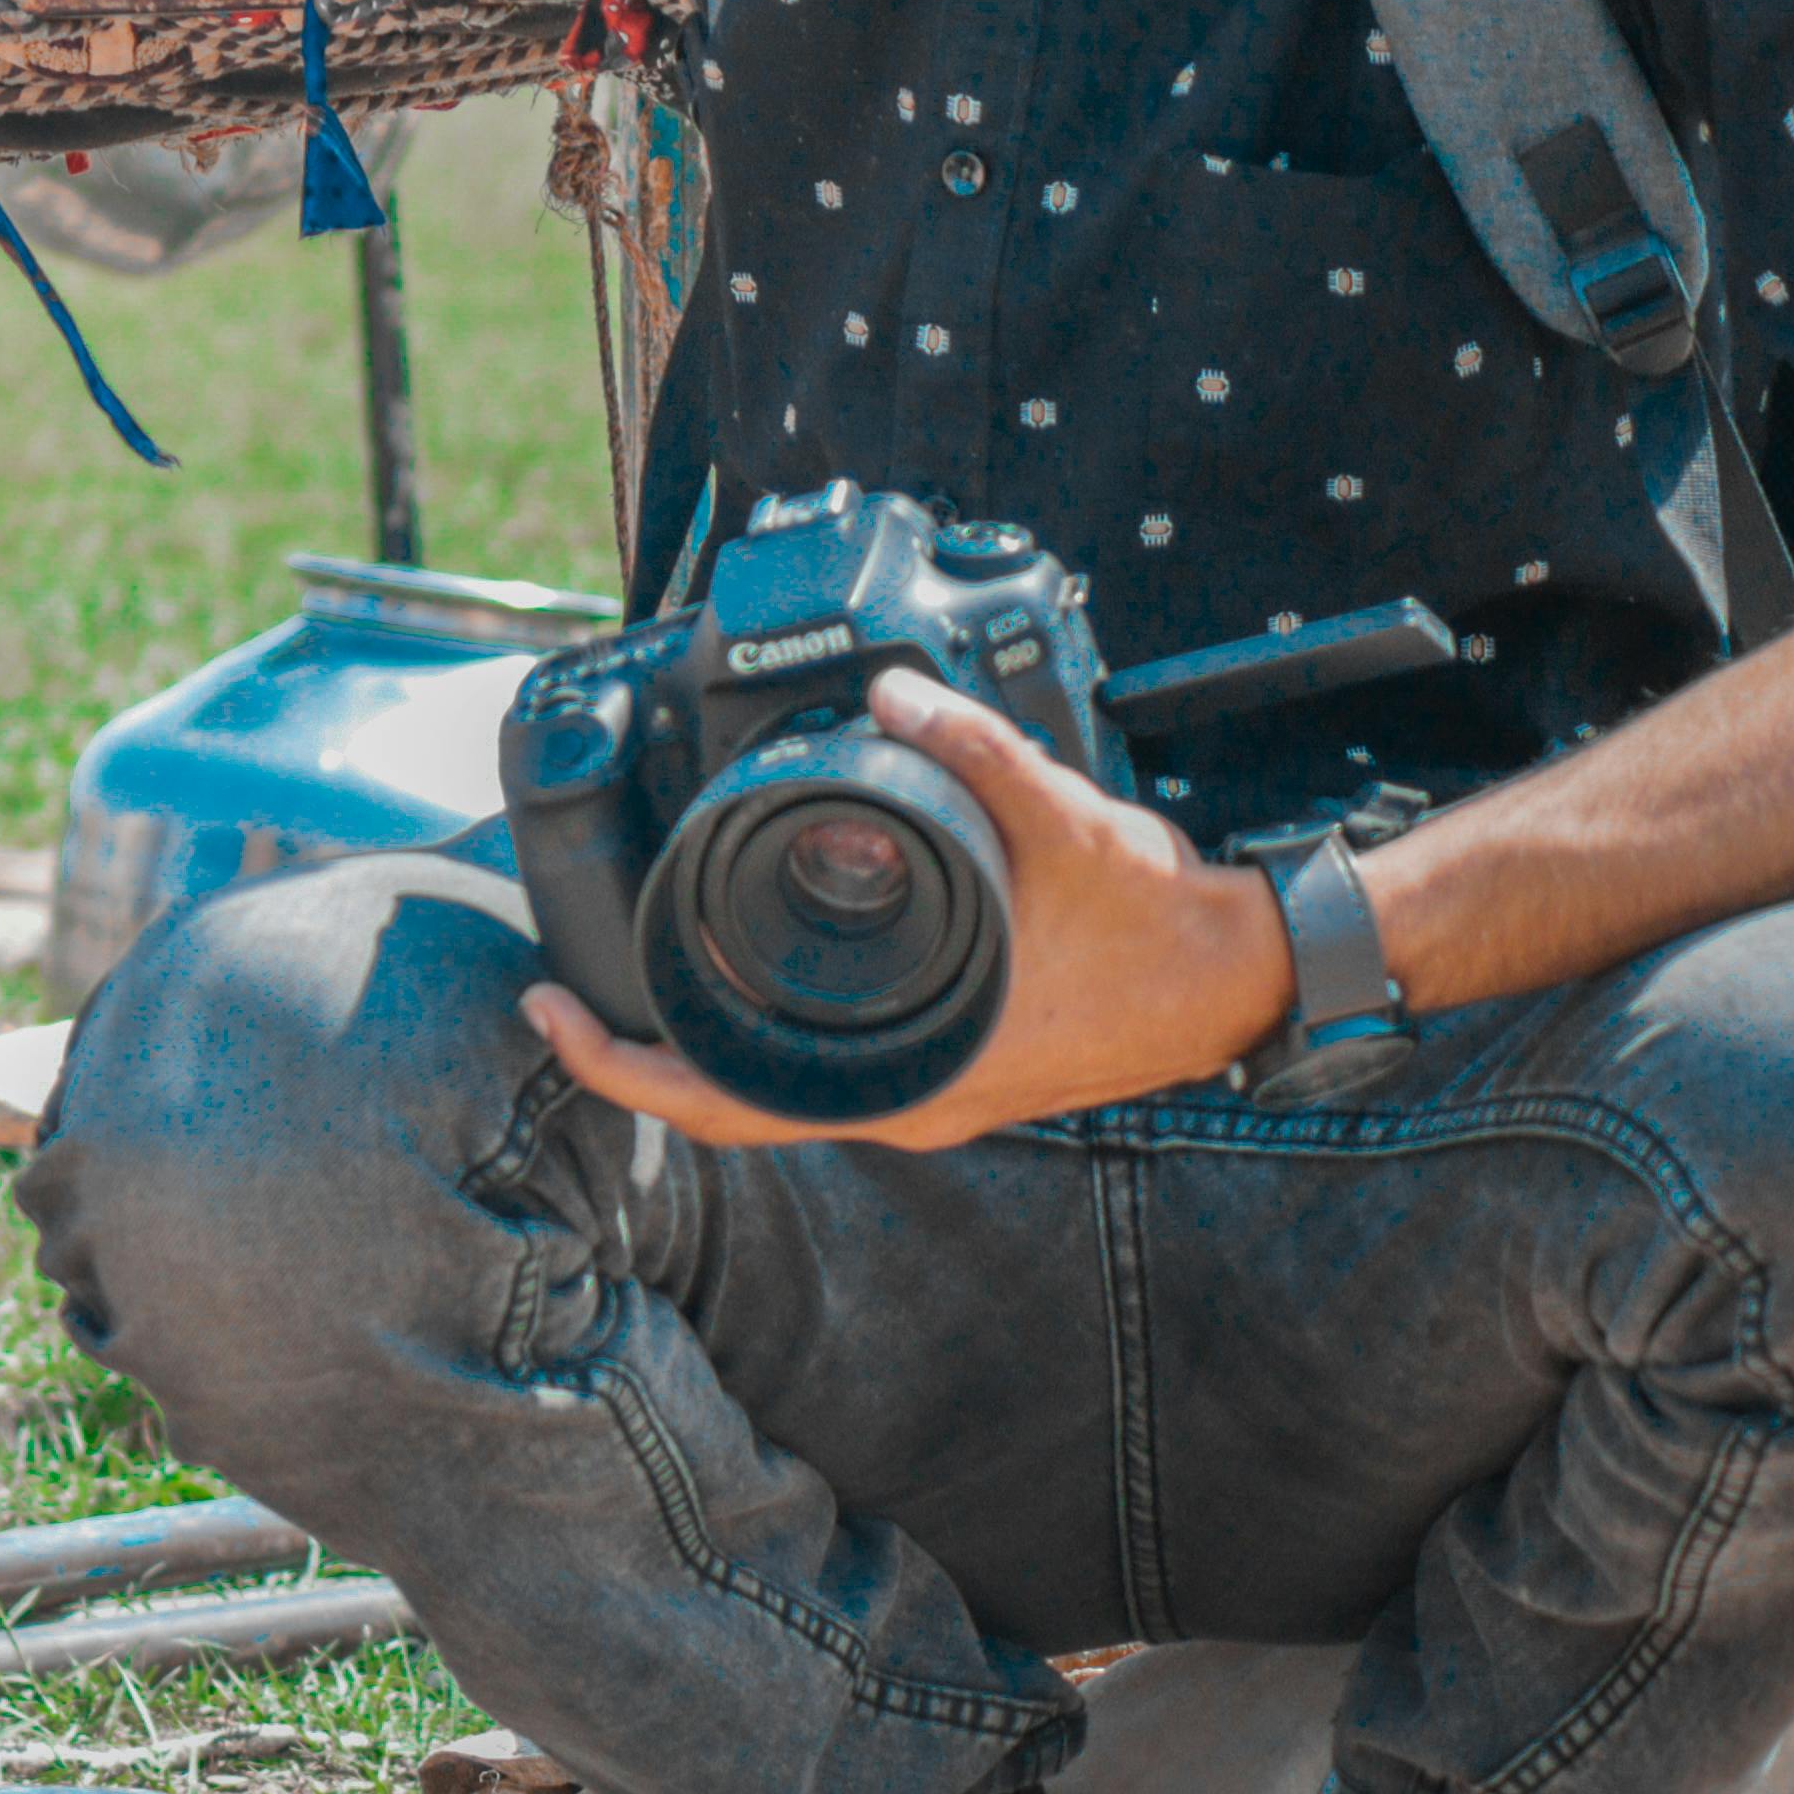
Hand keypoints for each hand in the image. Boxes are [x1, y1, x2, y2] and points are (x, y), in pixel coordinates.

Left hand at [524, 667, 1299, 1150]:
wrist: (1242, 979)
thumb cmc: (1157, 927)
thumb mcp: (1061, 821)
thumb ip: (973, 749)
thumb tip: (892, 691)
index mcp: (909, 1074)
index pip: (725, 1099)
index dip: (621, 1066)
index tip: (551, 1015)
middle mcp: (905, 1101)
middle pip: (728, 1102)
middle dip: (633, 1055)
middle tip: (557, 993)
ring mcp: (926, 1091)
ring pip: (775, 1089)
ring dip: (698, 1043)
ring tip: (625, 983)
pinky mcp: (950, 1067)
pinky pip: (824, 1067)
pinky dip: (765, 1031)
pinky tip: (737, 982)